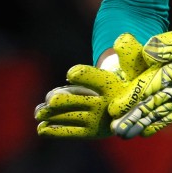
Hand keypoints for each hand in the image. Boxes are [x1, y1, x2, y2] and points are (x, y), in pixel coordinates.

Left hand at [35, 33, 149, 138]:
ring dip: (52, 115)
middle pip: (80, 101)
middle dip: (64, 101)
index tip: (70, 74)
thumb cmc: (125, 78)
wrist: (133, 106)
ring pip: (70, 116)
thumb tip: (120, 40)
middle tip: (50, 100)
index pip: (98, 79)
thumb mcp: (133, 62)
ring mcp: (98, 120)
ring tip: (38, 112)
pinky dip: (55, 131)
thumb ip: (128, 50)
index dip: (84, 76)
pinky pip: (71, 132)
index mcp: (113, 85)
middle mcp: (106, 104)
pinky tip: (41, 128)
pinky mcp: (92, 133)